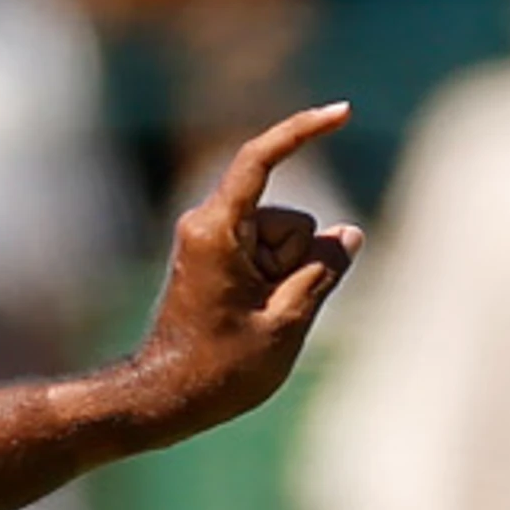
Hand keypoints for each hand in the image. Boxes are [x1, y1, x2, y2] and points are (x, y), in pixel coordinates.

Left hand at [125, 102, 366, 441]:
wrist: (162, 398)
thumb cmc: (218, 368)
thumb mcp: (288, 321)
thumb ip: (324, 270)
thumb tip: (347, 234)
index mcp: (216, 231)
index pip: (260, 160)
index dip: (302, 131)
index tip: (342, 111)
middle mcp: (208, 226)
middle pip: (291, 220)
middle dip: (299, 258)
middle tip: (264, 313)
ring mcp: (210, 242)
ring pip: (286, 241)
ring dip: (288, 275)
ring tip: (253, 319)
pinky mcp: (216, 259)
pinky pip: (270, 256)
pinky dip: (277, 280)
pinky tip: (253, 318)